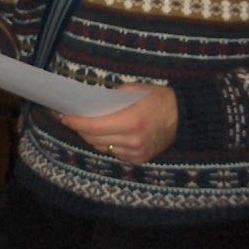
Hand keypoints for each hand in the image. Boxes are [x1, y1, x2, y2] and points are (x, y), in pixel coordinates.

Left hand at [57, 85, 176, 164]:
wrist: (183, 117)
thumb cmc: (159, 98)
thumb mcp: (135, 89)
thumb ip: (112, 96)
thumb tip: (90, 103)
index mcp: (131, 121)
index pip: (93, 126)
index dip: (76, 122)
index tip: (64, 116)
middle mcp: (132, 140)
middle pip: (94, 139)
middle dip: (80, 129)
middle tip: (71, 120)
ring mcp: (136, 152)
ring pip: (102, 148)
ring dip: (92, 138)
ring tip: (87, 127)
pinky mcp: (139, 159)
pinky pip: (114, 153)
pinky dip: (107, 144)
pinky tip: (107, 135)